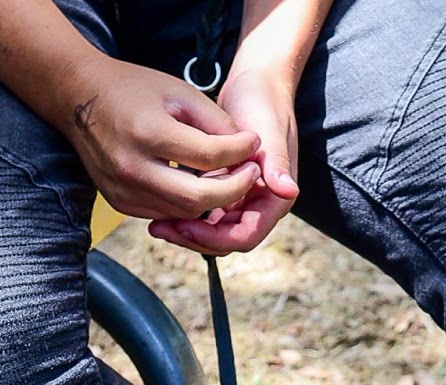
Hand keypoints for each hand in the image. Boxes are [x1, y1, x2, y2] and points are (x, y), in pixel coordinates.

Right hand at [60, 55, 261, 219]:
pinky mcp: (120, 203)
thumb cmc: (132, 89)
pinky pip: (166, 214)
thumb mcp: (177, 90)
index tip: (253, 144)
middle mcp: (133, 168)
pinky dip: (187, 204)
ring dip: (213, 200)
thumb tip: (247, 147)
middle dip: (233, 189)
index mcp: (148, 133)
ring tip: (228, 178)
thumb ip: (215, 120)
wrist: (77, 97)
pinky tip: (198, 186)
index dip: (239, 153)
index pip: (208, 157)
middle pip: (199, 198)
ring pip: (185, 212)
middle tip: (250, 173)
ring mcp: (124, 191)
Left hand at [148, 66, 298, 256]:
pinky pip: (204, 215)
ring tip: (157, 224)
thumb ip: (277, 163)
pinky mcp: (224, 190)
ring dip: (187, 231)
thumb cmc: (263, 101)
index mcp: (274, 199)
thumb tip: (288, 191)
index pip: (245, 235)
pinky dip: (185, 214)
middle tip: (161, 229)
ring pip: (213, 232)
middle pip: (226, 240)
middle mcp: (258, 206)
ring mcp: (241, 200)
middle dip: (196, 238)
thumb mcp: (269, 130)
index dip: (215, 237)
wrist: (256, 84)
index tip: (186, 225)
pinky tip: (161, 208)